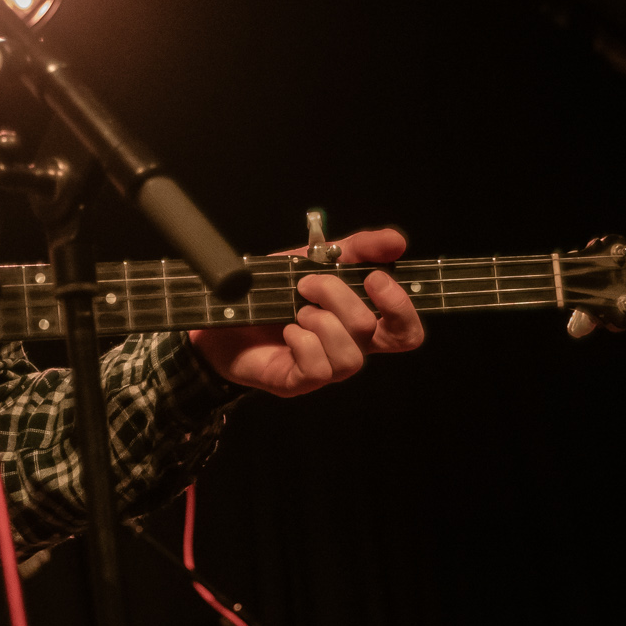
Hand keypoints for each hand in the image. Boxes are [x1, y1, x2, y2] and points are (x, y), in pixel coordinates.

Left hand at [190, 227, 424, 397]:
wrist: (220, 314)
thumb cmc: (272, 291)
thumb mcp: (313, 260)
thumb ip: (357, 249)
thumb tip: (397, 242)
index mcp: (358, 322)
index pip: (405, 332)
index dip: (401, 307)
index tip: (374, 277)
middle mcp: (348, 349)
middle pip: (377, 334)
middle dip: (341, 298)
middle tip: (307, 284)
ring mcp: (324, 370)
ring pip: (351, 357)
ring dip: (321, 323)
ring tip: (296, 311)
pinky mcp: (296, 383)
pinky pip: (318, 369)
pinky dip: (303, 342)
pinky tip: (287, 331)